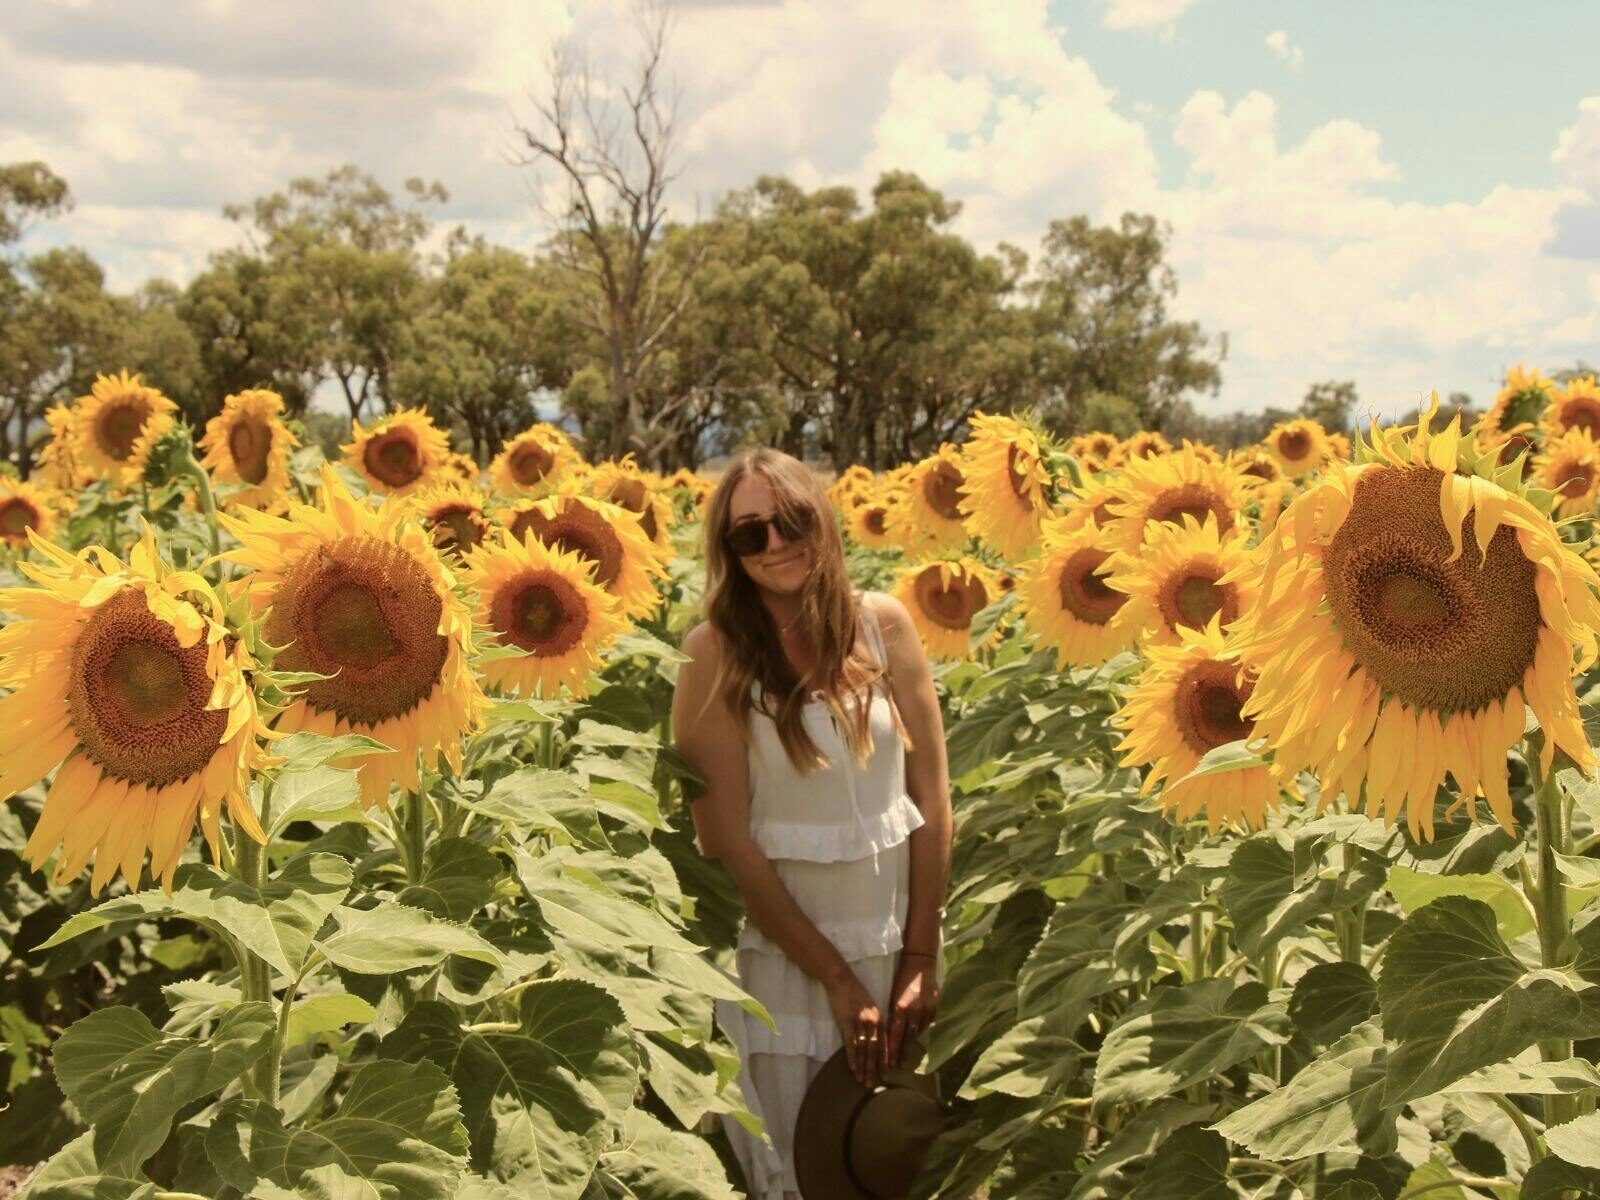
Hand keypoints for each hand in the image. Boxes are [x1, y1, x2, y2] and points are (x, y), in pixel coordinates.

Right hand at [824, 969, 883, 1087]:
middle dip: (874, 1068)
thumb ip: (874, 1022)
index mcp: (879, 1018)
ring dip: (863, 1066)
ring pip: (864, 1049)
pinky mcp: (846, 1021)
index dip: (884, 1060)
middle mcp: (872, 1022)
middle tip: (873, 1083)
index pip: (884, 1043)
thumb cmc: (855, 993)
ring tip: (862, 1080)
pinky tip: (853, 1067)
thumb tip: (877, 1039)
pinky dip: (852, 1057)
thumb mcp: (870, 1007)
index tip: (885, 1073)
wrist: (840, 979)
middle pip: (875, 1050)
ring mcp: (860, 1022)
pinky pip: (851, 1043)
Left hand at [884, 953, 938, 1070]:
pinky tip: (915, 1039)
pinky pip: (925, 1024)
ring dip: (911, 1045)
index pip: (896, 1034)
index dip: (893, 1049)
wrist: (920, 965)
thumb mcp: (894, 997)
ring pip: (918, 1033)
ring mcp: (927, 1011)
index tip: (889, 1062)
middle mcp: (915, 1012)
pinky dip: (919, 1031)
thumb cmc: (902, 980)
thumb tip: (889, 1033)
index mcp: (902, 1008)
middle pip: (908, 1038)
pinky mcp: (935, 1009)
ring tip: (906, 1057)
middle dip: (902, 1053)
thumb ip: (893, 1014)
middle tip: (898, 1067)